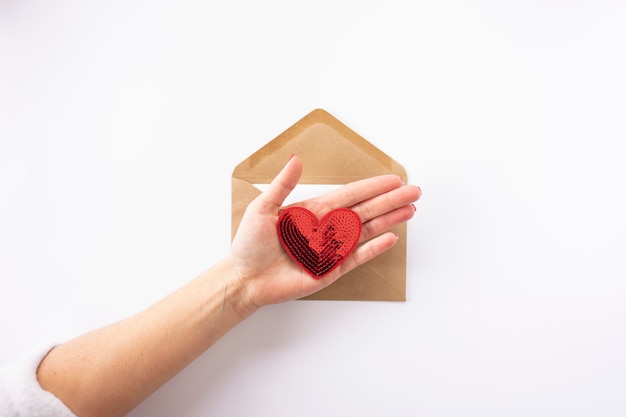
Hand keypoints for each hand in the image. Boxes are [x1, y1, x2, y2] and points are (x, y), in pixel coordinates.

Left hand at [228, 155, 421, 308]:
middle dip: (390, 200)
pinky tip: (390, 238)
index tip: (393, 179)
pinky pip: (357, 257)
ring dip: (388, 220)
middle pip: (365, 210)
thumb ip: (283, 185)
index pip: (350, 195)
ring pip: (366, 231)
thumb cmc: (249, 244)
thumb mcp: (262, 208)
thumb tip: (296, 159)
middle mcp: (326, 228)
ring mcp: (331, 250)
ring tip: (410, 210)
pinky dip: (373, 248)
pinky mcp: (330, 271)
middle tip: (415, 191)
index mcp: (313, 210)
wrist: (244, 279)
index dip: (372, 187)